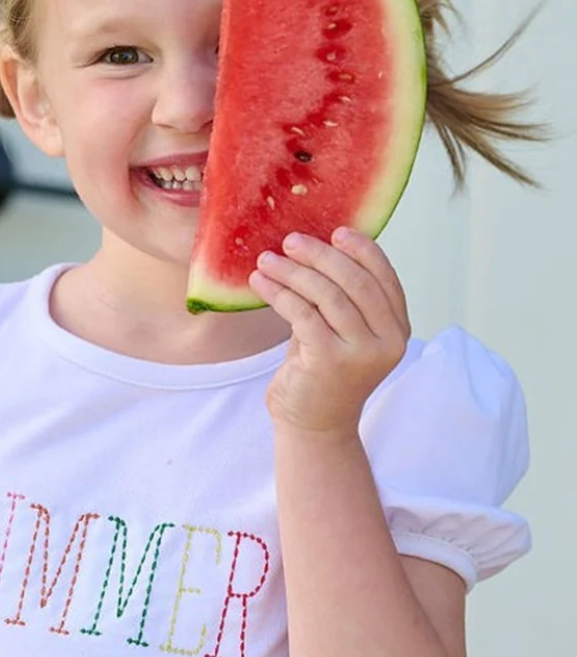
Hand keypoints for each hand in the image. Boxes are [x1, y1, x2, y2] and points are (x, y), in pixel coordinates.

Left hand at [248, 228, 409, 436]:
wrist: (313, 425)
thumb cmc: (323, 369)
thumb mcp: (339, 329)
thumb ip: (340, 297)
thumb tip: (316, 245)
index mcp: (397, 329)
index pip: (385, 278)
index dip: (362, 250)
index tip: (335, 231)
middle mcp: (388, 341)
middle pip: (356, 281)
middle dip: (320, 255)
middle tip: (289, 240)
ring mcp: (361, 353)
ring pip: (327, 295)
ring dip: (292, 272)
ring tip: (266, 260)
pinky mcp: (330, 361)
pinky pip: (303, 314)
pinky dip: (279, 293)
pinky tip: (259, 283)